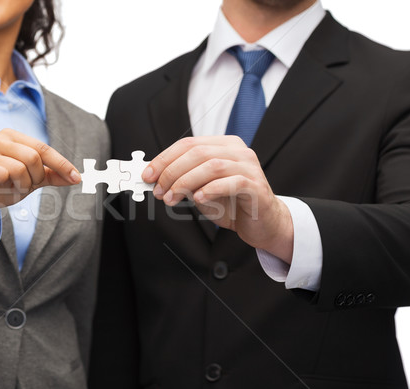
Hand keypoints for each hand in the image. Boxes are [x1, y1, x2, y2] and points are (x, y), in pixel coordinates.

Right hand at [0, 128, 80, 228]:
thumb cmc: (4, 186)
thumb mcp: (32, 180)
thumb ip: (52, 175)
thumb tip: (76, 176)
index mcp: (14, 137)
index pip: (43, 148)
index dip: (61, 164)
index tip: (76, 178)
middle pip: (33, 157)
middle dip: (35, 178)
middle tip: (25, 186)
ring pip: (17, 168)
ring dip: (20, 185)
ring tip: (11, 189)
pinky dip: (3, 180)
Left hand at [142, 136, 292, 262]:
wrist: (262, 224)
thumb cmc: (231, 204)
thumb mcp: (201, 189)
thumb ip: (184, 180)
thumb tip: (155, 178)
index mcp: (224, 145)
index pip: (188, 144)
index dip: (164, 159)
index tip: (147, 175)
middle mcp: (238, 151)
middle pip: (197, 153)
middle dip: (171, 172)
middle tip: (158, 191)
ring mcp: (249, 167)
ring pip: (211, 165)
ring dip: (185, 182)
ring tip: (171, 199)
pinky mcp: (256, 186)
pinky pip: (231, 182)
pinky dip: (210, 189)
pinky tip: (198, 199)